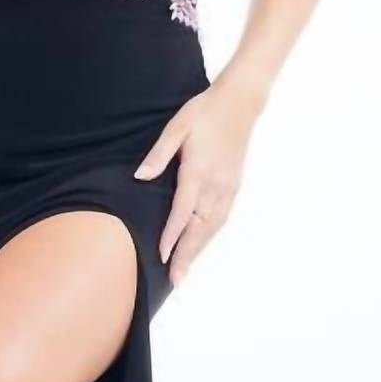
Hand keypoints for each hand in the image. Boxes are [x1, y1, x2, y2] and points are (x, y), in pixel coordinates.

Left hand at [134, 73, 266, 284]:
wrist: (240, 102)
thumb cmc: (203, 111)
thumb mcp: (176, 127)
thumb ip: (159, 154)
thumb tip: (140, 177)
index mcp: (199, 170)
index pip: (183, 211)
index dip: (172, 236)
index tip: (162, 256)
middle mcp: (216, 184)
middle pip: (200, 227)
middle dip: (187, 254)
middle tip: (175, 279)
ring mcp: (228, 186)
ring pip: (213, 226)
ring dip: (199, 250)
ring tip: (185, 271)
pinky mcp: (234, 185)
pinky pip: (221, 217)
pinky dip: (210, 236)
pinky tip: (201, 246)